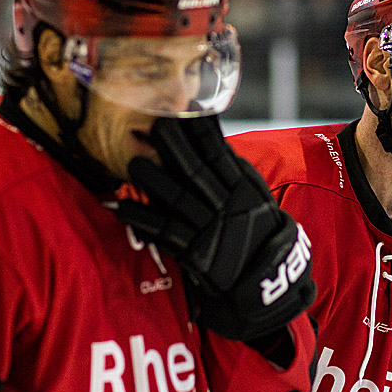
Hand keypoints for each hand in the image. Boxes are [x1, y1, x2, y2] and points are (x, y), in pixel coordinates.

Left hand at [115, 116, 315, 340]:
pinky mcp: (197, 255)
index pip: (219, 153)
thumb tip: (219, 144)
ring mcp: (210, 231)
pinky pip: (166, 235)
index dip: (202, 130)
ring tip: (132, 163)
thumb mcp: (257, 201)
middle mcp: (227, 207)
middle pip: (196, 171)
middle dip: (175, 147)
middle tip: (154, 124)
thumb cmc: (258, 236)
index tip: (185, 107)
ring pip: (178, 200)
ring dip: (154, 182)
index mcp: (242, 190)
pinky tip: (124, 207)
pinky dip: (144, 220)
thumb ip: (238, 175)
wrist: (267, 284)